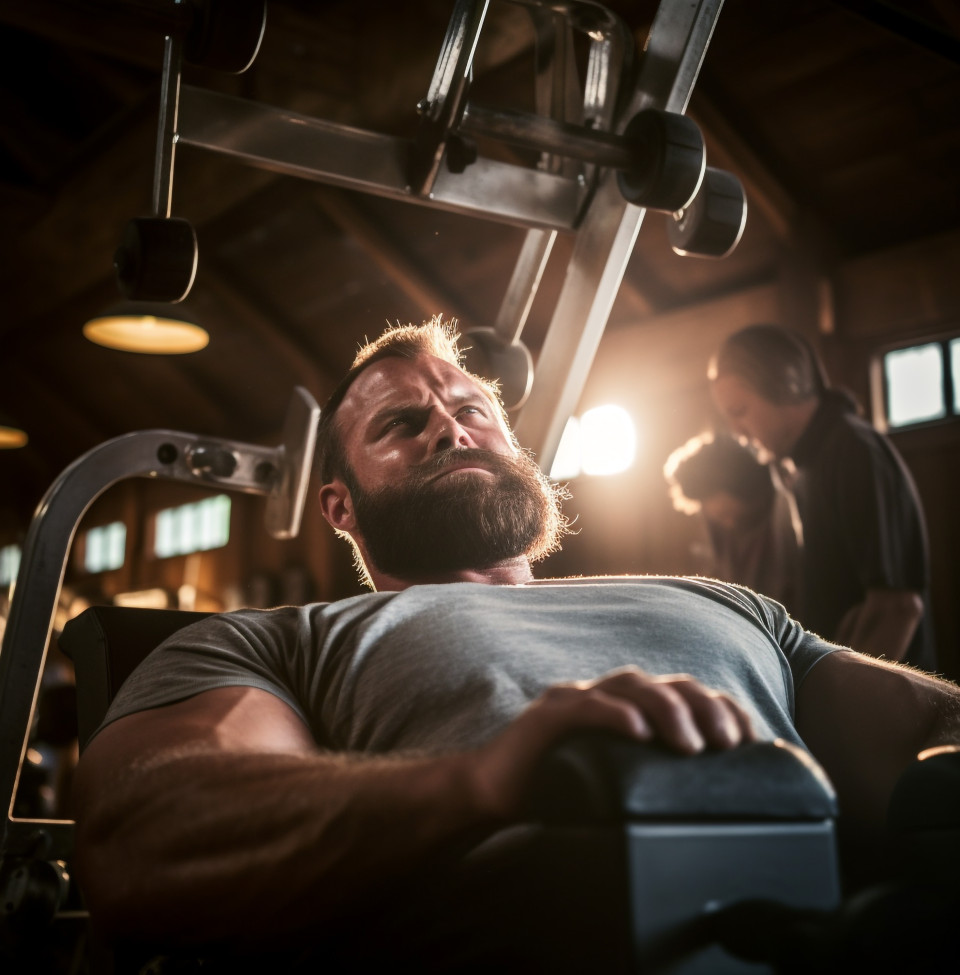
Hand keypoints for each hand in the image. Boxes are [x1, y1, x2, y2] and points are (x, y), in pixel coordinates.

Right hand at [466, 666, 756, 819]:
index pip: (685, 693)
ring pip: (632, 685)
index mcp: (627, 708)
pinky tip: (637, 731)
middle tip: (726, 744)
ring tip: (690, 745)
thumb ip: (653, 780)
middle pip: (666, 684)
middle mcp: (606, 695)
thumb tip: (710, 807)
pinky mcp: (547, 715)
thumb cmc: (555, 791)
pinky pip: (585, 705)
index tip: (750, 739)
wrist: (492, 796)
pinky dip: (614, 713)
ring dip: (668, 709)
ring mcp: (576, 700)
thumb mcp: (619, 786)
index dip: (721, 707)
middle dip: (704, 707)